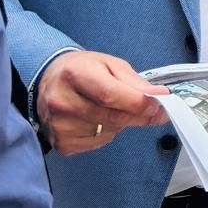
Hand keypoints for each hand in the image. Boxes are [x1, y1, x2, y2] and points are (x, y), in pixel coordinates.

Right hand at [36, 51, 168, 154]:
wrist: (49, 82)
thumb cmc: (82, 70)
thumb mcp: (109, 64)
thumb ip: (134, 81)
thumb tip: (158, 96)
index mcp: (75, 74)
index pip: (111, 95)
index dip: (138, 102)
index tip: (158, 102)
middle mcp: (62, 101)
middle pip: (112, 117)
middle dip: (139, 115)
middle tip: (154, 111)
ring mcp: (59, 125)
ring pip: (108, 132)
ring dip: (122, 123)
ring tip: (114, 108)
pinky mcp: (61, 142)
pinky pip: (97, 143)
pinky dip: (107, 133)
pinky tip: (99, 120)